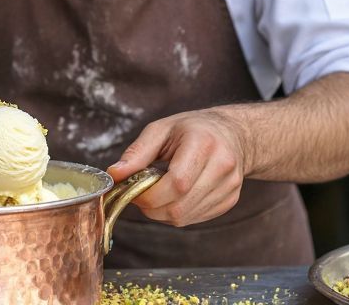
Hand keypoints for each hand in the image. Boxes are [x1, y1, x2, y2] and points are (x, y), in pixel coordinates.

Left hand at [106, 110, 249, 226]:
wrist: (233, 134)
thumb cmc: (192, 129)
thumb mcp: (161, 130)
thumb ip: (137, 153)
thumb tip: (115, 175)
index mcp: (204, 143)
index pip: (176, 183)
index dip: (149, 195)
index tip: (133, 190)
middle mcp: (222, 166)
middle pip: (179, 207)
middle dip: (152, 207)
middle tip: (143, 193)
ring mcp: (229, 186)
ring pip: (184, 218)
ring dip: (162, 212)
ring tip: (160, 191)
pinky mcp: (230, 200)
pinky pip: (194, 219)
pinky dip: (177, 213)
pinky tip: (176, 196)